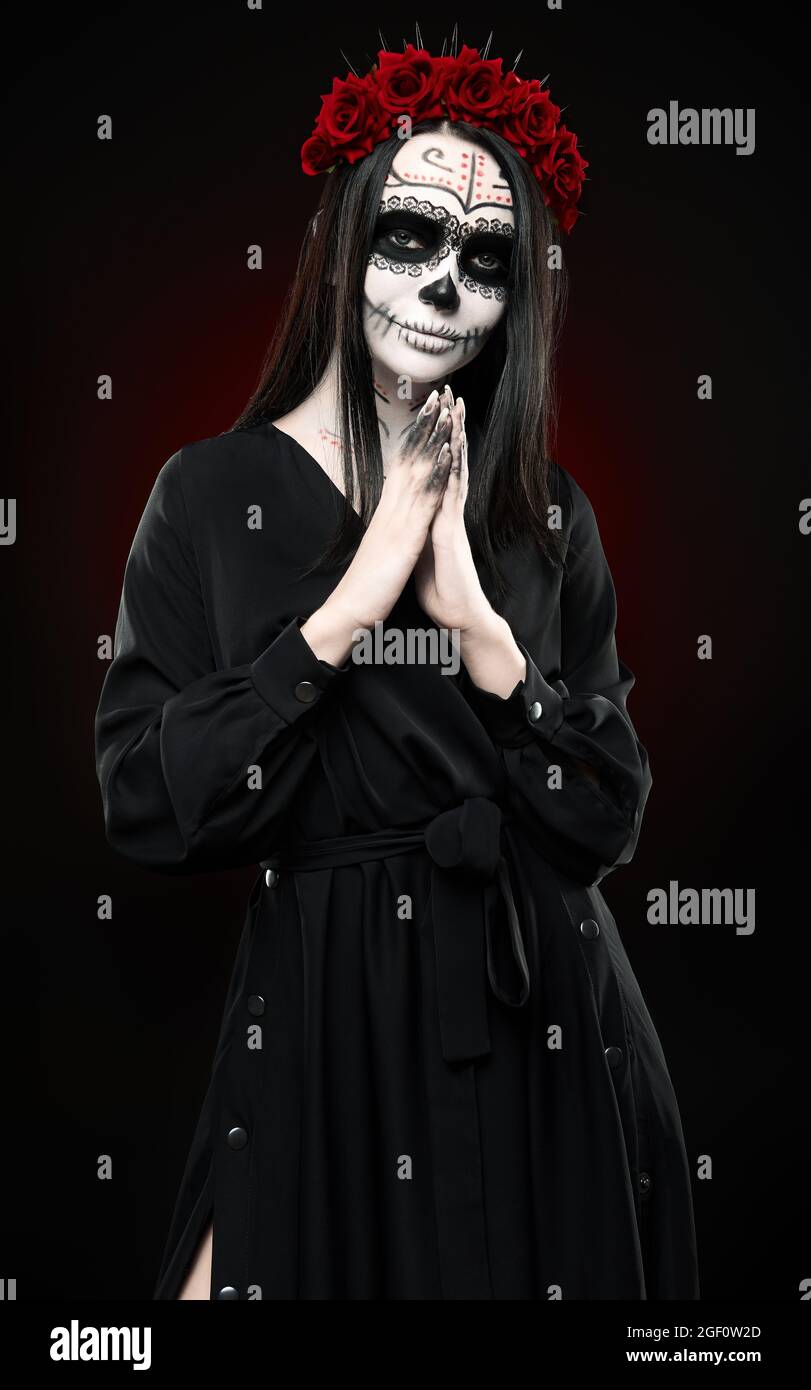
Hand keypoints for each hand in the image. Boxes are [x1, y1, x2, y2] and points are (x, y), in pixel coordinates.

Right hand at [301, 389, 452, 664]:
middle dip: (424, 427)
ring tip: (446, 411)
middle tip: (439, 395)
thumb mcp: (381, 549)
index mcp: (386, 512)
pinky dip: (436, 474)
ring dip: (432, 440)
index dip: (414, 439)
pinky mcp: (405, 536)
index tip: (427, 414)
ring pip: (417, 471)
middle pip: (408, 458)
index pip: (400, 466)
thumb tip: (394, 516)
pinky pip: (423, 499)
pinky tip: (447, 454)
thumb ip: (389, 529)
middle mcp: (390, 509)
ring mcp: (397, 520)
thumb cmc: (366, 585)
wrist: (350, 610)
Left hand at [414, 386, 527, 696]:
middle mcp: (447, 512)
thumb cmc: (442, 590)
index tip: (434, 412)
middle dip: (450, 428)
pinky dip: (453, 470)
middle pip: (450, 461)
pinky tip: (454, 448)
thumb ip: (421, 531)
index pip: (438, 470)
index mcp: (437, 515)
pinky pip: (452, 495)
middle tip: (452, 394)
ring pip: (454, 470)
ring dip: (456, 438)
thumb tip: (412, 521)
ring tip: (457, 407)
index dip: (437, 441)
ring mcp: (451, 520)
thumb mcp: (423, 552)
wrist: (458, 618)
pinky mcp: (451, 533)